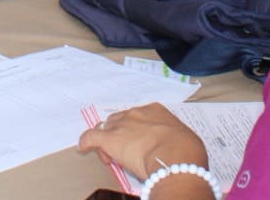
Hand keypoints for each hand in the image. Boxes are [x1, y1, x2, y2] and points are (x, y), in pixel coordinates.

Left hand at [78, 103, 209, 184]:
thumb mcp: (183, 138)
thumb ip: (173, 138)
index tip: (140, 143)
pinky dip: (86, 141)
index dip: (136, 130)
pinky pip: (91, 136)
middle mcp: (136, 113)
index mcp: (155, 110)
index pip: (139, 117)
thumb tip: (174, 147)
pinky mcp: (109, 139)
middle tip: (125, 152)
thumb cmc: (186, 149)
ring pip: (107, 129)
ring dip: (107, 141)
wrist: (175, 155)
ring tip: (112, 158)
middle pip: (120, 121)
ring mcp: (121, 124)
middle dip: (120, 134)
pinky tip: (84, 148)